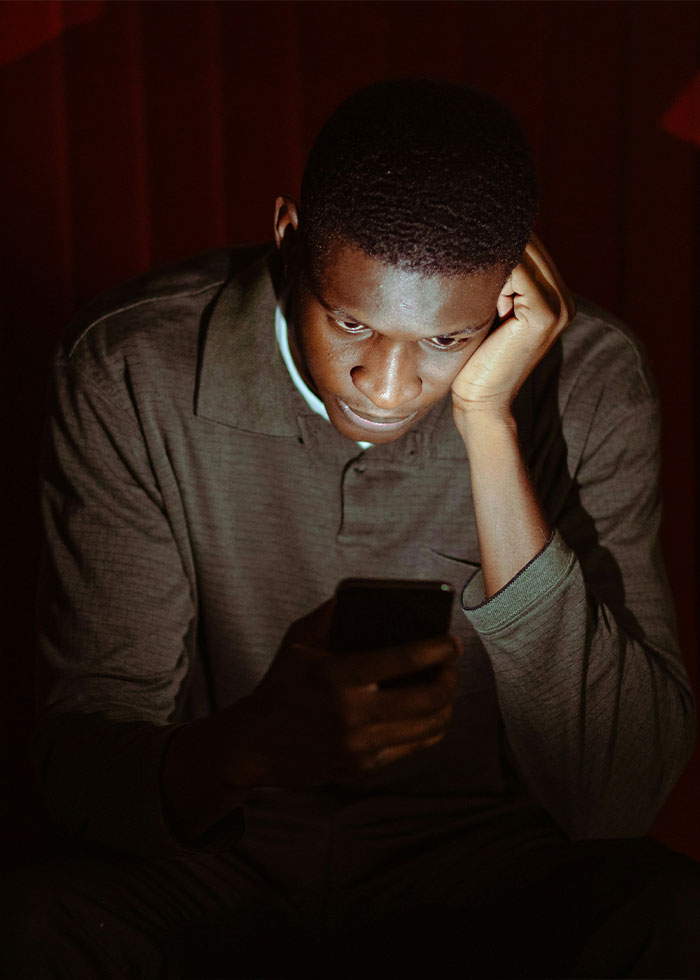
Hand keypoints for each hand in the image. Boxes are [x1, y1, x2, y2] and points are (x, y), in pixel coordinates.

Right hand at [224, 600, 460, 788]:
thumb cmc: (281, 684)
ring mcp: (358, 745)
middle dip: (449, 677)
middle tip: (452, 665)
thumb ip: (332, 612)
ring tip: (446, 687)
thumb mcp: (298, 639)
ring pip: (427, 726)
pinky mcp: (362, 765)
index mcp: (336, 676)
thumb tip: (369, 592)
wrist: (255, 743)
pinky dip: (431, 728)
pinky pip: (413, 747)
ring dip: (446, 704)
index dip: (437, 649)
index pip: (403, 660)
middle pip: (426, 697)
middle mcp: (351, 713)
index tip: (452, 641)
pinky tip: (433, 713)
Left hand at [452, 235, 575, 420]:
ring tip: (468, 280)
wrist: (481, 401)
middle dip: (495, 240)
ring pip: (524, 254)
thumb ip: (496, 281)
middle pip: (530, 245)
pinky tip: (476, 291)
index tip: (468, 232)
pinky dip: (494, 274)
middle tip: (461, 238)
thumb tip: (478, 242)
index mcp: (554, 295)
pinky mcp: (545, 315)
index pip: (530, 246)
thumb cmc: (475, 358)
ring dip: (493, 260)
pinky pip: (518, 274)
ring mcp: (559, 306)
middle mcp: (564, 298)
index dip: (499, 235)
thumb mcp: (488, 310)